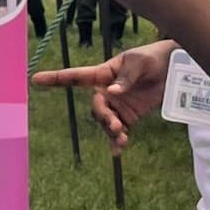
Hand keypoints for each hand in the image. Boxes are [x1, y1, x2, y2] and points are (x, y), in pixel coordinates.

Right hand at [33, 42, 172, 151]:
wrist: (173, 69)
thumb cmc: (152, 58)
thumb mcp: (139, 63)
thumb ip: (126, 78)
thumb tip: (113, 92)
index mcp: (103, 73)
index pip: (75, 77)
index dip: (55, 79)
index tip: (36, 79)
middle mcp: (106, 91)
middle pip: (96, 108)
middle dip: (104, 118)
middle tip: (117, 126)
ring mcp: (117, 105)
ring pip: (106, 122)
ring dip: (112, 131)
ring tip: (123, 138)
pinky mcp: (129, 116)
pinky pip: (120, 130)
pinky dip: (118, 141)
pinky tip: (119, 150)